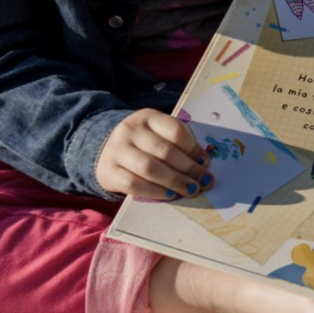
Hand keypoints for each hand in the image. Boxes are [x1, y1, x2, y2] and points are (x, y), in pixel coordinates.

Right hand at [96, 109, 210, 199]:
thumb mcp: (159, 134)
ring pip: (149, 168)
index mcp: (148, 117)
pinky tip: (170, 195)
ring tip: (191, 190)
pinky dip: (154, 191)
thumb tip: (202, 165)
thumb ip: (177, 144)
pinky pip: (133, 184)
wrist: (108, 151)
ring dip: (174, 181)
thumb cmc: (144, 144)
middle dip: (188, 169)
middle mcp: (130, 130)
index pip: (175, 131)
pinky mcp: (108, 172)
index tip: (206, 163)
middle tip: (205, 181)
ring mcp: (117, 150)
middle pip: (164, 151)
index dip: (193, 149)